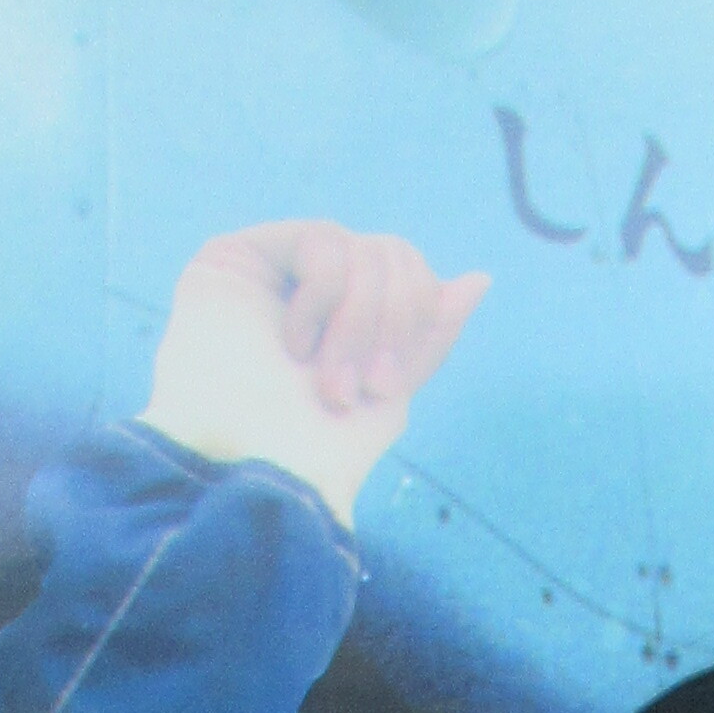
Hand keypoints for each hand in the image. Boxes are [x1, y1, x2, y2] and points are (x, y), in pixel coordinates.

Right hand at [143, 220, 488, 521]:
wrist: (249, 473)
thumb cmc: (313, 455)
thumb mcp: (390, 393)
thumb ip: (428, 333)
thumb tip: (479, 279)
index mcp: (343, 325)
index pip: (408, 275)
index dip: (417, 316)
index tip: (386, 386)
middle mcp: (308, 294)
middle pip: (392, 253)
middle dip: (394, 320)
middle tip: (363, 386)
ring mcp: (270, 272)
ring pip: (362, 248)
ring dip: (359, 322)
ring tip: (328, 381)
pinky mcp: (234, 256)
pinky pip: (322, 239)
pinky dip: (325, 296)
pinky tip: (293, 344)